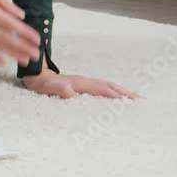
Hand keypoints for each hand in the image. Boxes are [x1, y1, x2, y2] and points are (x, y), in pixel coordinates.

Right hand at [0, 0, 40, 66]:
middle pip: (6, 38)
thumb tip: (20, 15)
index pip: (11, 24)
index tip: (37, 39)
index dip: (25, 33)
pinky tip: (4, 61)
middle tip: (37, 55)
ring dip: (12, 54)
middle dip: (23, 47)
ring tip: (25, 61)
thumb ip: (4, 3)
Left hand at [22, 69, 139, 98]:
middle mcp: (85, 81)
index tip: (126, 101)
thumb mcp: (48, 87)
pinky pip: (103, 87)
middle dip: (124, 92)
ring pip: (108, 85)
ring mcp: (86, 81)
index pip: (100, 89)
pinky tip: (119, 95)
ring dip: (122, 91)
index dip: (112, 95)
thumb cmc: (43, 83)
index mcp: (79, 83)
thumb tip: (72, 93)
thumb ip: (60, 89)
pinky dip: (114, 90)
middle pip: (108, 86)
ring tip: (136, 97)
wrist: (37, 75)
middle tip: (140, 99)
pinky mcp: (84, 84)